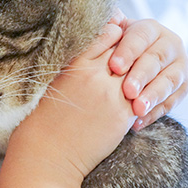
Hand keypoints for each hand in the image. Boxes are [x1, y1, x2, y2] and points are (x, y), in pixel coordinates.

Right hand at [10, 23, 136, 181]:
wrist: (48, 153)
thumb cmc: (45, 118)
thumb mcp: (56, 81)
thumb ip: (76, 62)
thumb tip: (93, 48)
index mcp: (76, 64)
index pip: (107, 34)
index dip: (116, 34)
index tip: (117, 40)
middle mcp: (95, 75)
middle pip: (126, 50)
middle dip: (131, 52)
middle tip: (132, 57)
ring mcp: (111, 95)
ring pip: (138, 72)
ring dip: (140, 72)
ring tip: (134, 77)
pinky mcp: (123, 115)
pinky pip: (141, 96)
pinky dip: (142, 93)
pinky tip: (136, 96)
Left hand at [108, 18, 187, 129]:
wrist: (129, 67)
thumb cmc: (112, 50)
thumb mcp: (108, 36)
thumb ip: (106, 26)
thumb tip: (108, 15)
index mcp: (150, 28)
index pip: (141, 36)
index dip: (128, 51)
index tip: (114, 66)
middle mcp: (170, 44)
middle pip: (156, 59)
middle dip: (141, 76)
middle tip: (127, 91)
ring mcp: (179, 66)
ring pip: (169, 81)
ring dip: (153, 96)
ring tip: (136, 109)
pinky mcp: (182, 88)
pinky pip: (171, 102)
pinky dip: (155, 113)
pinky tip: (138, 123)